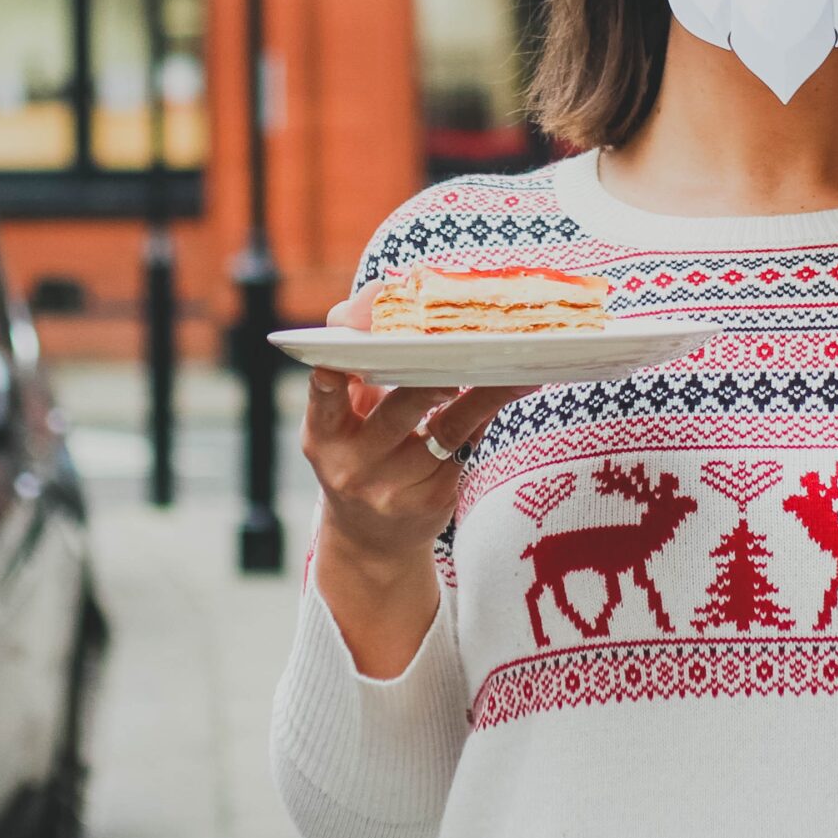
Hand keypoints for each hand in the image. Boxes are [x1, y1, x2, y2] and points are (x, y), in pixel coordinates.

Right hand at [304, 281, 532, 569]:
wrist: (371, 539)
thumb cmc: (359, 452)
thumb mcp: (343, 418)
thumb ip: (356, 369)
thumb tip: (385, 298)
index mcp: (323, 434)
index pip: (323, 400)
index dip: (329, 380)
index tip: (338, 361)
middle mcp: (352, 465)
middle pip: (398, 411)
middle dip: (428, 384)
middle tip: (456, 361)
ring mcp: (392, 488)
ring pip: (445, 431)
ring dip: (483, 396)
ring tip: (515, 370)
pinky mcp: (430, 501)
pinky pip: (465, 448)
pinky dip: (488, 415)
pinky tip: (515, 390)